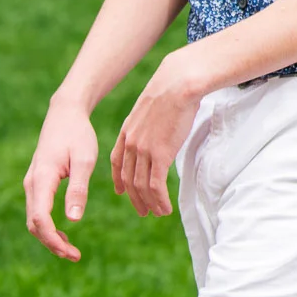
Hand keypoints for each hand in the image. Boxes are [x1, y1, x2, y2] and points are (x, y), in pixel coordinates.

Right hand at [23, 96, 98, 261]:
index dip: (53, 239)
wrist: (65, 114)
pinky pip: (37, 211)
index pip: (40, 219)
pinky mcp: (37, 184)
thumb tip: (74, 219)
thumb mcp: (84, 159)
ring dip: (50, 237)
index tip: (72, 252)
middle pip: (34, 224)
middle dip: (52, 243)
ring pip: (34, 220)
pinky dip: (48, 226)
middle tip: (75, 256)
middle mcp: (31, 184)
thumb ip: (78, 188)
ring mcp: (31, 184)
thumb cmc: (78, 135)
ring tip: (71, 250)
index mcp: (41, 180)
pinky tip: (65, 232)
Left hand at [108, 55, 205, 218]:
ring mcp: (144, 150)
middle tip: (143, 211)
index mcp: (127, 132)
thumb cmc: (173, 90)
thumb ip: (151, 122)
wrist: (178, 83)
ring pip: (142, 186)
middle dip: (135, 198)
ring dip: (150, 203)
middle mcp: (131, 144)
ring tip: (157, 213)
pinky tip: (165, 208)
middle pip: (129, 179)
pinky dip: (159, 200)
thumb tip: (160, 125)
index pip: (118, 162)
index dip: (119, 180)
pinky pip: (156, 185)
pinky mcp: (160, 154)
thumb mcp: (153, 107)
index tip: (121, 191)